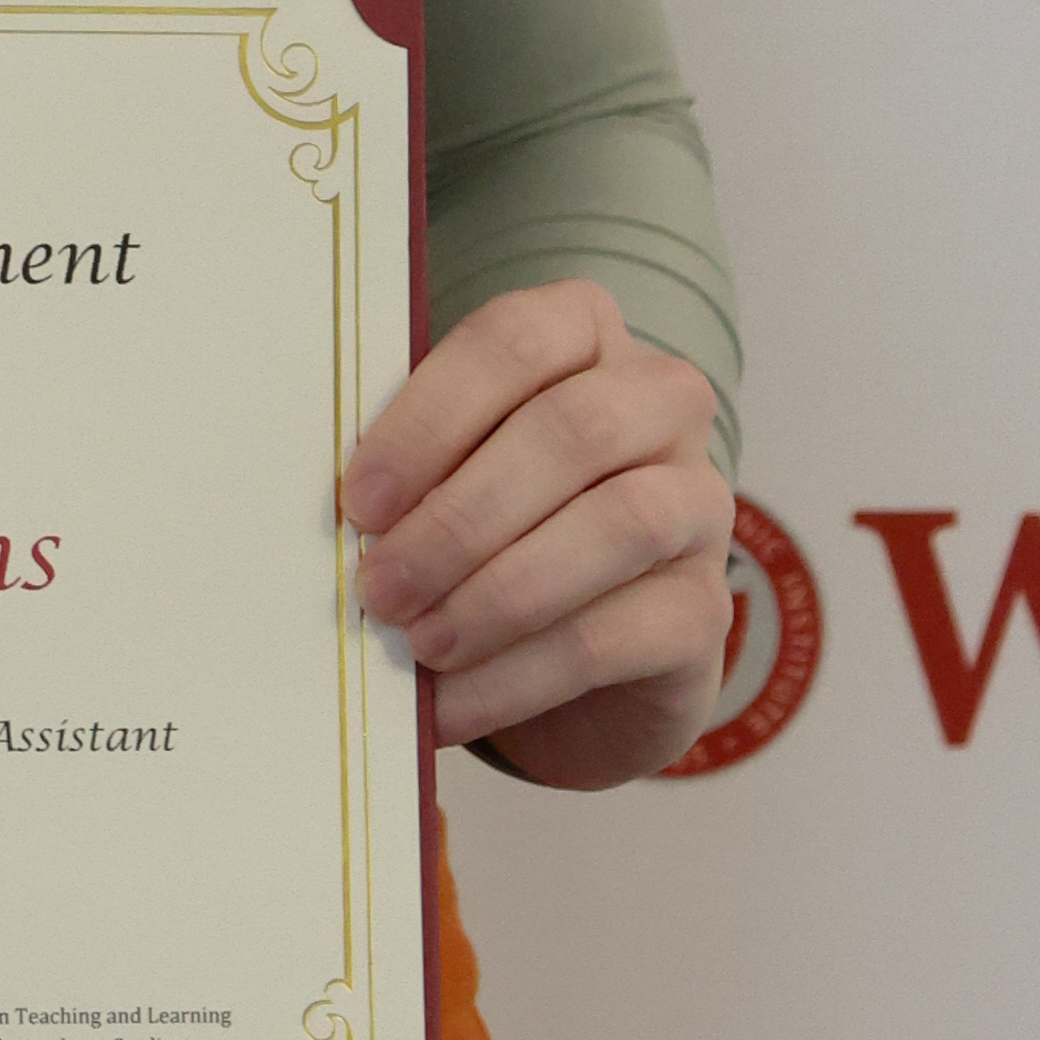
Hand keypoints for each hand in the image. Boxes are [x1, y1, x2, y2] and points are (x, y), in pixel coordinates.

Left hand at [341, 274, 730, 789]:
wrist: (575, 663)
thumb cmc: (493, 533)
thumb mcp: (447, 478)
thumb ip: (407, 471)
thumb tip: (333, 516)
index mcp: (584, 336)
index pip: (516, 340)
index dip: (432, 416)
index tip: (360, 501)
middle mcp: (661, 403)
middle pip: (574, 429)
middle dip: (461, 516)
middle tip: (379, 587)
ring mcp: (699, 504)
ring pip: (620, 522)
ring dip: (500, 592)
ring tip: (420, 644)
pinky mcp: (705, 611)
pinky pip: (621, 633)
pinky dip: (521, 674)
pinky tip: (453, 703)